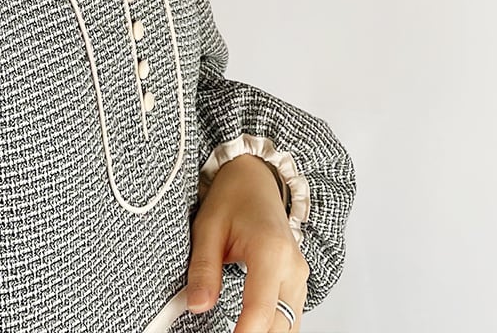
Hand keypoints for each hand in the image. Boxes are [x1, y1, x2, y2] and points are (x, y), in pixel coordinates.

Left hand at [186, 152, 308, 331]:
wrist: (255, 179)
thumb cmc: (233, 198)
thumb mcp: (207, 227)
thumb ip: (203, 268)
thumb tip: (197, 306)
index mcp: (270, 250)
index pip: (261, 310)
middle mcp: (292, 266)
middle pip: (279, 325)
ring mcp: (300, 276)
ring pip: (289, 326)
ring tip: (234, 332)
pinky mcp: (298, 283)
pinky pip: (291, 317)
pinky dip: (273, 328)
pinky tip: (250, 329)